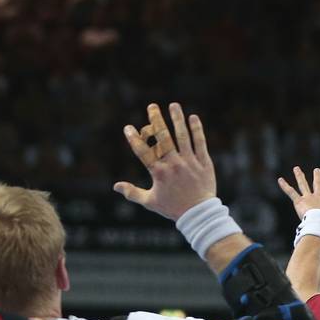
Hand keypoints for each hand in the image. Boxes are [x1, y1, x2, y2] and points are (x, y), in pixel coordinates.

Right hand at [114, 102, 215, 220]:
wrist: (199, 214)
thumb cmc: (173, 208)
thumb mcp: (150, 201)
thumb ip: (132, 192)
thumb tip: (115, 186)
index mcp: (159, 172)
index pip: (143, 151)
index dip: (134, 139)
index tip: (128, 127)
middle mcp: (174, 164)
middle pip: (163, 138)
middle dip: (156, 120)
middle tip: (152, 106)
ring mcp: (190, 162)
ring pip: (183, 137)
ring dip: (177, 119)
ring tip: (173, 105)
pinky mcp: (204, 162)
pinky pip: (200, 143)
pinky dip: (197, 130)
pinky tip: (193, 117)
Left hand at [276, 166, 319, 230]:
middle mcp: (318, 196)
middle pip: (318, 184)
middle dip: (318, 177)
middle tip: (317, 169)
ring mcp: (308, 198)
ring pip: (303, 185)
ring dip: (300, 176)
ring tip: (296, 168)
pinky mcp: (299, 201)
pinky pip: (291, 192)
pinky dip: (285, 186)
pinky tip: (280, 180)